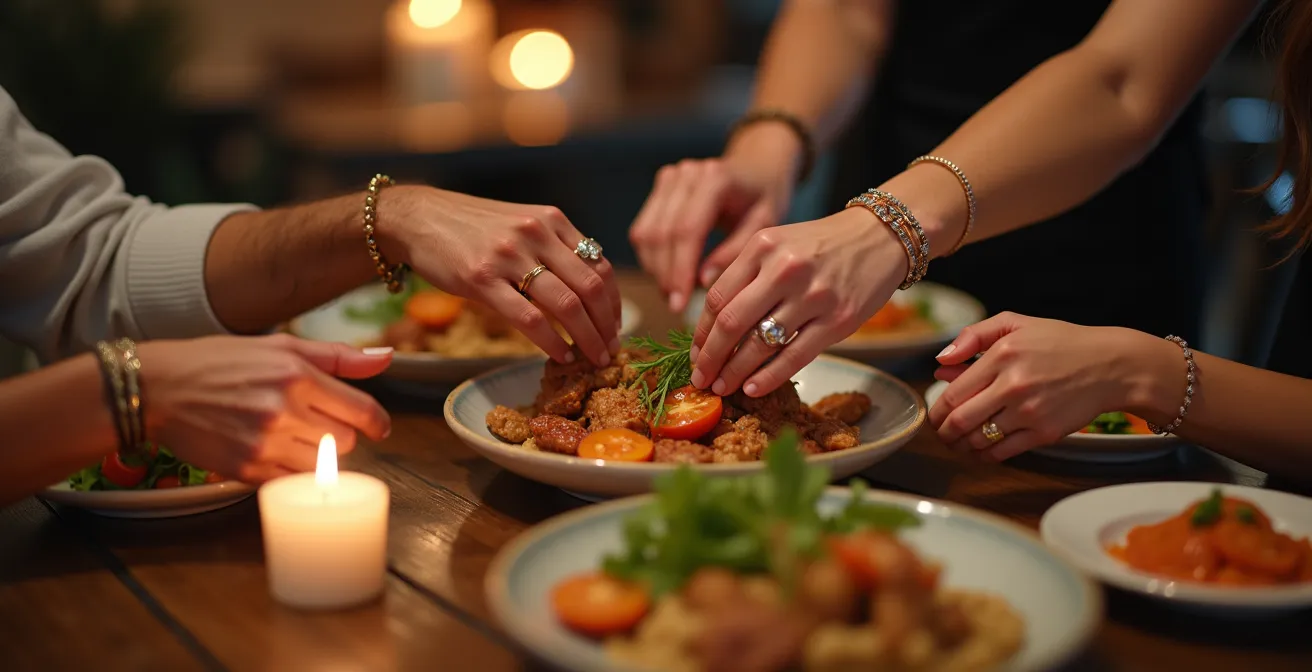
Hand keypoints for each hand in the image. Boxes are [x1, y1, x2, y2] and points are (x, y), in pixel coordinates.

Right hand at [138, 334, 392, 482]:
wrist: (160, 388)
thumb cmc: (222, 362)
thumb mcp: (282, 347)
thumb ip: (339, 357)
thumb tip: (386, 358)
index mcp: (298, 376)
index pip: (362, 411)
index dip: (377, 423)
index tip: (378, 427)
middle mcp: (284, 411)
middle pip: (345, 442)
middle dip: (338, 434)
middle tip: (316, 423)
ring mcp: (265, 444)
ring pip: (322, 467)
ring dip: (316, 456)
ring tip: (290, 436)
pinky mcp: (246, 470)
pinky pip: (292, 482)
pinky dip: (291, 472)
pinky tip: (274, 452)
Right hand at [383, 186, 621, 366]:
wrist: (419, 217)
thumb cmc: (472, 227)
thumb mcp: (522, 224)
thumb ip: (554, 248)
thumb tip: (588, 289)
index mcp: (552, 220)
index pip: (599, 264)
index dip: (615, 301)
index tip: (615, 326)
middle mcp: (537, 234)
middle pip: (591, 287)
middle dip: (607, 325)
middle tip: (611, 349)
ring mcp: (510, 256)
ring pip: (566, 305)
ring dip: (587, 338)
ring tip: (594, 357)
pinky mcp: (482, 279)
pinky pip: (529, 318)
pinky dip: (552, 342)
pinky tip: (560, 355)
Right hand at [628, 124, 799, 312]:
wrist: (758, 166)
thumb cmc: (765, 199)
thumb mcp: (764, 227)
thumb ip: (735, 253)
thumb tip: (702, 282)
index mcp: (715, 179)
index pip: (686, 231)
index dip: (680, 271)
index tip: (680, 304)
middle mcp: (687, 173)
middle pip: (661, 233)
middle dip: (665, 275)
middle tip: (676, 306)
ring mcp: (670, 176)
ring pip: (645, 233)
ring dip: (655, 268)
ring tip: (673, 294)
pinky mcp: (660, 185)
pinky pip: (644, 228)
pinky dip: (651, 256)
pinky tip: (669, 274)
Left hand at [688, 206, 908, 396]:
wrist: (879, 237)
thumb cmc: (820, 245)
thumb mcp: (777, 244)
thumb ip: (745, 275)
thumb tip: (710, 327)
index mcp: (762, 247)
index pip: (717, 297)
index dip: (701, 332)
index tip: (695, 354)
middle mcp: (785, 269)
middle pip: (732, 323)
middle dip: (710, 358)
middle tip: (700, 378)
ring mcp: (813, 296)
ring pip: (761, 344)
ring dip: (735, 372)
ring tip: (724, 387)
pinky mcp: (839, 320)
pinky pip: (795, 356)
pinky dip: (769, 377)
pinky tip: (753, 388)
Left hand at [928, 313, 1144, 460]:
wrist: (1110, 365)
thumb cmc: (1060, 343)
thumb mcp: (1015, 324)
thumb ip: (973, 337)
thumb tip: (941, 361)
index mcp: (1001, 356)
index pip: (953, 394)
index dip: (936, 411)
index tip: (934, 416)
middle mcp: (1012, 386)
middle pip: (960, 421)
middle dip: (943, 433)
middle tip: (942, 434)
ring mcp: (1029, 412)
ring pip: (978, 439)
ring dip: (961, 446)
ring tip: (958, 443)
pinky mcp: (1044, 433)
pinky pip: (1002, 452)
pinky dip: (984, 456)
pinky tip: (981, 450)